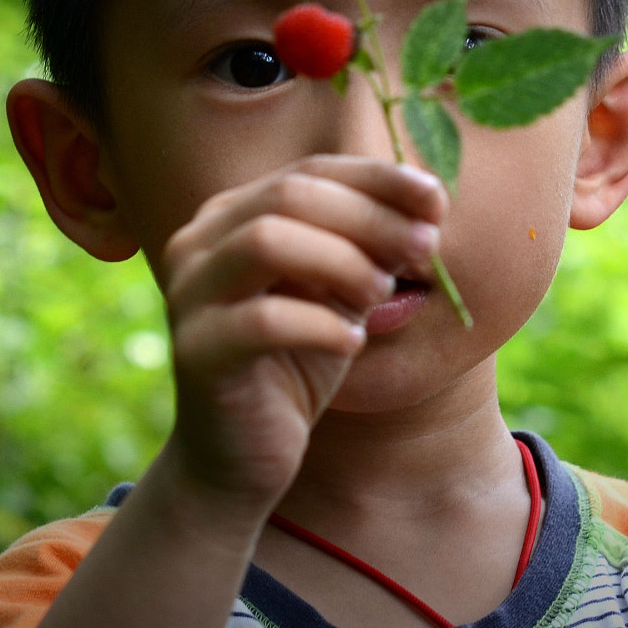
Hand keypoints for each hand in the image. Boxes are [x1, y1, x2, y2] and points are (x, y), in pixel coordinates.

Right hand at [159, 156, 445, 514]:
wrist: (242, 457)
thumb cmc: (296, 364)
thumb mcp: (340, 295)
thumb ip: (368, 247)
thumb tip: (429, 204)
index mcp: (232, 216)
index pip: (310, 170)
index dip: (378, 179)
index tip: (437, 199)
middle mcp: (198, 243)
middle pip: (290, 194)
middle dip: (370, 218)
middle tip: (425, 251)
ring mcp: (189, 295)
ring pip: (267, 241)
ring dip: (343, 262)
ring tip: (380, 295)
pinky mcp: (195, 352)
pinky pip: (262, 321)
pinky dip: (322, 326)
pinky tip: (352, 344)